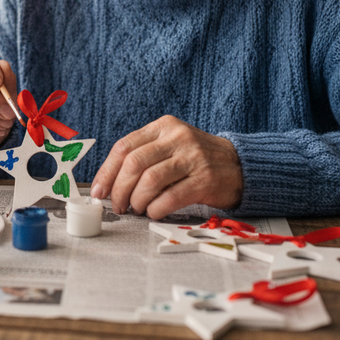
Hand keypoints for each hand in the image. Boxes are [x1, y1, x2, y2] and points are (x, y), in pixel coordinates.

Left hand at [90, 115, 242, 219]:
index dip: (107, 171)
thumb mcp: (171, 145)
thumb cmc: (197, 159)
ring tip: (137, 209)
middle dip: (119, 189)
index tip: (99, 190)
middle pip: (134, 164)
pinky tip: (154, 212)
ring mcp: (193, 157)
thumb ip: (143, 156)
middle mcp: (177, 138)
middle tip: (117, 205)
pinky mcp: (205, 179)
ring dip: (137, 200)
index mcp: (163, 127)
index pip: (124, 147)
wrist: (240, 165)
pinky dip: (156, 209)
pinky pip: (171, 196)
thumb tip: (109, 183)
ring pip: (150, 180)